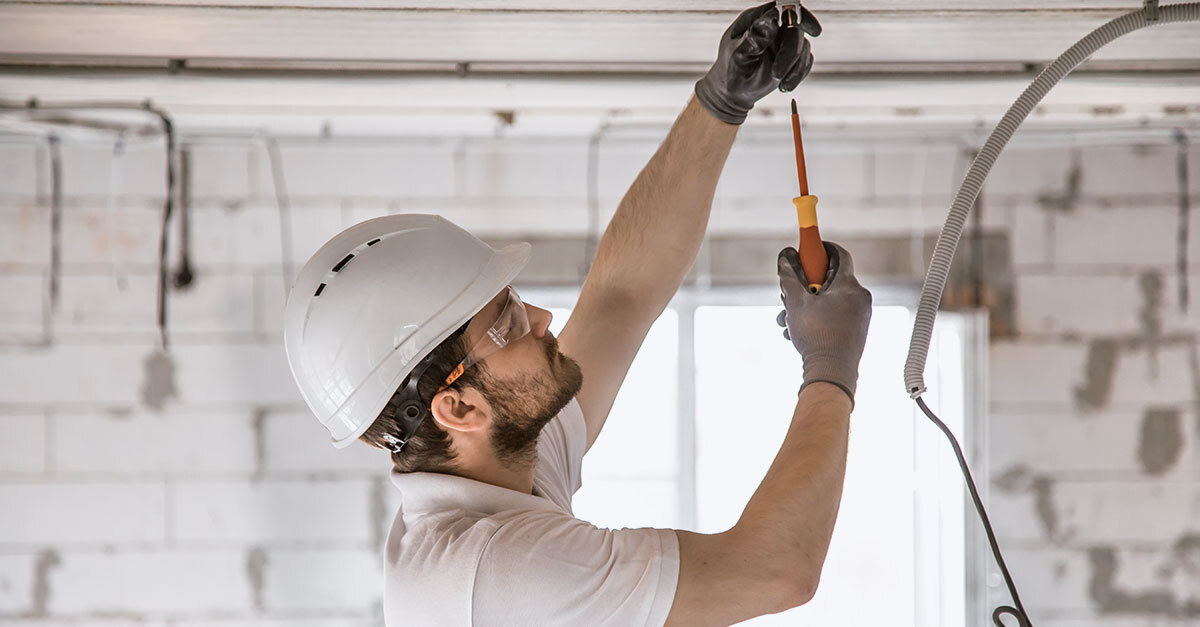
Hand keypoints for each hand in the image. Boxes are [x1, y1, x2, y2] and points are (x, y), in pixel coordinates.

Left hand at [695, 1, 820, 124]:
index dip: (798, 15)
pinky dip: (798, 75)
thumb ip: (754, 39)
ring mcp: (783, 41)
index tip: (813, 30)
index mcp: (755, 20)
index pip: (780, 8)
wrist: (734, 94)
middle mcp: (772, 27)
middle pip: (794, 30)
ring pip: (803, 47)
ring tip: (781, 86)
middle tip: (777, 75)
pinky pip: (806, 61)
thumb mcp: (738, 57)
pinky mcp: (792, 56)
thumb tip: (769, 21)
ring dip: (796, 69)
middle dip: (790, 55)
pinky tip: (784, 86)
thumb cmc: (731, 73)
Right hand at [776, 242, 871, 403]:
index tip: (807, 249)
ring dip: (806, 305)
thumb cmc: (816, 336)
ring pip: (830, 299)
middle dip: (805, 284)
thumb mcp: (794, 302)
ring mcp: (861, 314)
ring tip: (787, 320)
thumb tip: (785, 256)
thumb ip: (789, 275)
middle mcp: (859, 296)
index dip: (821, 248)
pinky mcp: (858, 330)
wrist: (833, 372)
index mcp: (848, 284)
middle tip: (788, 293)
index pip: (838, 254)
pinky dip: (817, 318)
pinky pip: (836, 315)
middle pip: (830, 279)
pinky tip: (798, 333)